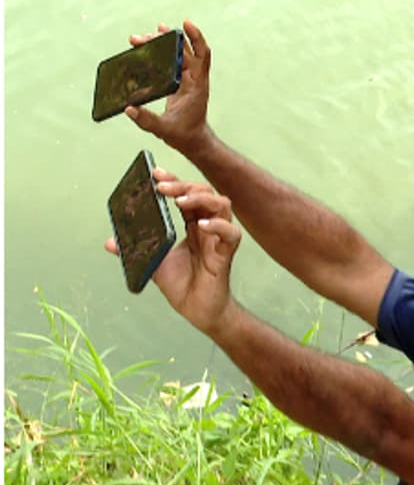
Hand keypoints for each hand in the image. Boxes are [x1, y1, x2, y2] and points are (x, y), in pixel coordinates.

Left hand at [105, 169, 241, 334]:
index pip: (186, 194)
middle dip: (184, 185)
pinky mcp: (225, 254)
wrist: (197, 311)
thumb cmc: (182, 285)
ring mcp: (218, 239)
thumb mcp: (153, 262)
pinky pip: (231, 234)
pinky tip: (202, 225)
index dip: (174, 180)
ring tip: (180, 201)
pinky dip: (219, 225)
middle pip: (205, 193)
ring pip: (222, 205)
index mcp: (192, 225)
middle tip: (162, 186)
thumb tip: (110, 241)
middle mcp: (208, 227)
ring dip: (201, 199)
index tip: (155, 173)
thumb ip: (135, 249)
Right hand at [124, 20, 212, 153]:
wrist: (194, 141)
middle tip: (144, 36)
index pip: (201, 56)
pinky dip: (161, 55)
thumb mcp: (164, 130)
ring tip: (142, 38)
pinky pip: (172, 63)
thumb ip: (147, 120)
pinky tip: (148, 49)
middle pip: (183, 51)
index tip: (185, 24)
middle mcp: (195, 79)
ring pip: (177, 55)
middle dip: (165, 40)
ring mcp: (188, 80)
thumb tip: (129, 109)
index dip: (196, 38)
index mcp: (197, 86)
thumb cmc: (184, 135)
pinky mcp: (180, 83)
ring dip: (161, 45)